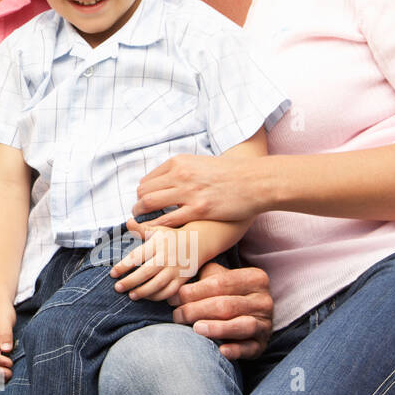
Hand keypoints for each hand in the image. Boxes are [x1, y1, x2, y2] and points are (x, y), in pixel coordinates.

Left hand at [111, 225, 198, 300]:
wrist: (199, 242)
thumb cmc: (172, 236)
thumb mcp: (157, 229)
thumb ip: (141, 229)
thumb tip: (128, 222)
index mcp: (157, 244)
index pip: (136, 256)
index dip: (123, 266)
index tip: (112, 273)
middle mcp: (166, 257)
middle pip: (146, 272)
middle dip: (130, 281)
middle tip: (117, 288)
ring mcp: (175, 269)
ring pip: (157, 284)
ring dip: (143, 292)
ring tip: (131, 296)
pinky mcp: (182, 279)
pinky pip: (169, 291)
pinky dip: (158, 296)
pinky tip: (148, 297)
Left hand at [132, 154, 261, 227]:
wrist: (256, 180)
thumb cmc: (230, 174)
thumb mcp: (200, 164)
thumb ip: (181, 172)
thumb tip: (166, 183)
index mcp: (178, 162)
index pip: (147, 180)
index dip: (143, 194)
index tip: (145, 203)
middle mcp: (179, 174)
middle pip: (143, 191)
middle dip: (138, 205)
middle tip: (140, 215)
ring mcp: (188, 192)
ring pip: (149, 203)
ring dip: (142, 215)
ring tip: (142, 224)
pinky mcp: (199, 209)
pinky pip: (168, 219)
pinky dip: (158, 226)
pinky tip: (159, 232)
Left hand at [170, 261, 272, 359]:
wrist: (251, 316)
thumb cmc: (227, 294)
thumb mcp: (219, 277)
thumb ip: (203, 275)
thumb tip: (176, 276)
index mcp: (255, 278)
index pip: (220, 283)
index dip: (193, 291)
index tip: (173, 299)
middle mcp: (264, 300)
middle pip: (227, 305)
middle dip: (197, 310)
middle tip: (177, 316)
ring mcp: (265, 323)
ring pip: (242, 325)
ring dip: (217, 328)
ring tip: (196, 328)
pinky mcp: (262, 344)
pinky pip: (250, 348)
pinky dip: (236, 350)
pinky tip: (222, 350)